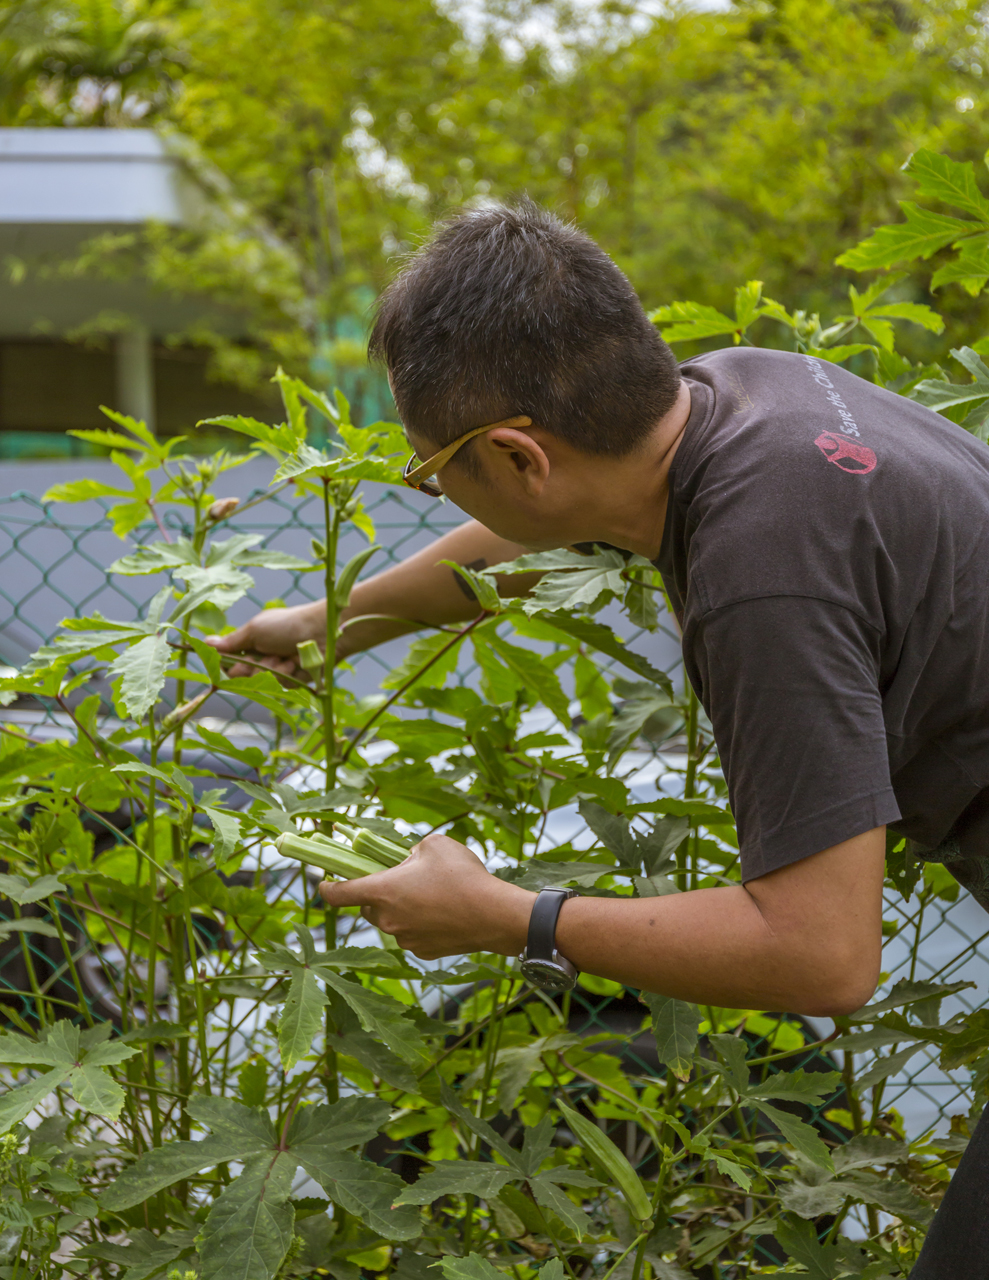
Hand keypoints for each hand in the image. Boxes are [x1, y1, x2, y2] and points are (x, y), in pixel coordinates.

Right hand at [205, 602, 324, 678]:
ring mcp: (275, 671)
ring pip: (260, 683)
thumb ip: (231, 641)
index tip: (232, 658)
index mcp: (250, 643)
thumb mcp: (255, 630)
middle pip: (240, 676)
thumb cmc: (288, 625)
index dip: (228, 663)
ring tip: (286, 655)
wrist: (322, 633)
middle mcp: (260, 658)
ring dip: (272, 669)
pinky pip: (279, 686)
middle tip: (266, 653)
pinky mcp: (291, 682)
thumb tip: (205, 642)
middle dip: (252, 666)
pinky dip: (287, 674)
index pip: (227, 662)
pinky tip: (296, 664)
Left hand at [319, 834, 534, 959]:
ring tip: (431, 894)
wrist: (493, 915)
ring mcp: (404, 939)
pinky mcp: (423, 952)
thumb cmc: (461, 875)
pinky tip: (443, 912)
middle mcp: (387, 919)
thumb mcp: (434, 844)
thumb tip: (406, 861)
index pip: (339, 895)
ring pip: (392, 920)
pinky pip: (412, 933)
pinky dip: (420, 923)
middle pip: (368, 907)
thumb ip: (410, 850)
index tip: (324, 882)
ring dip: (401, 908)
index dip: (327, 887)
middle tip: (400, 878)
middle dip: (378, 893)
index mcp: (382, 891)